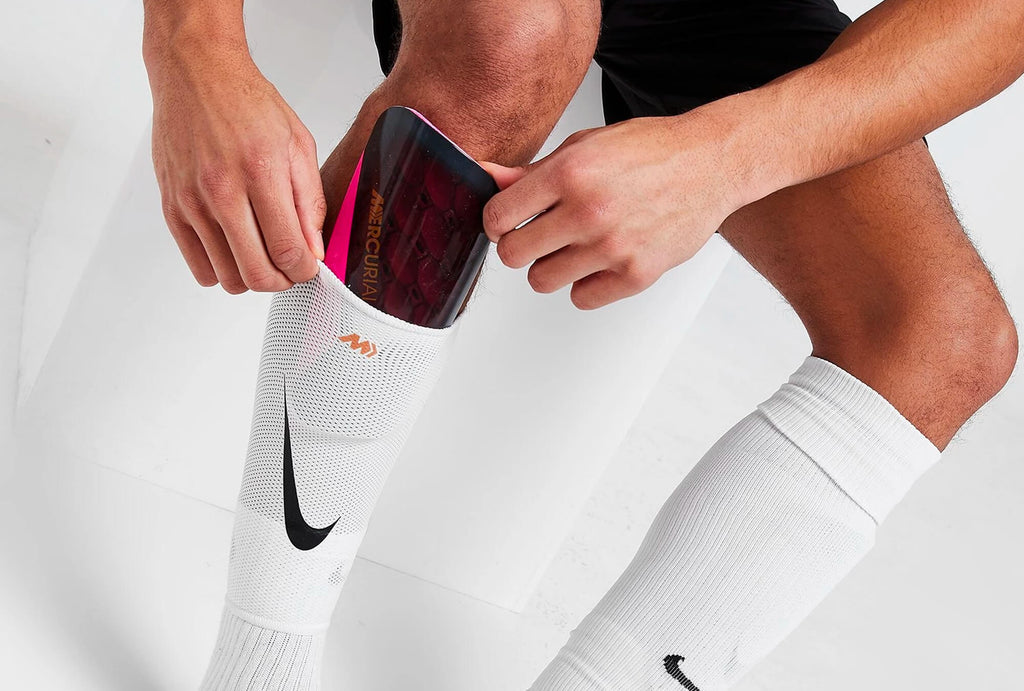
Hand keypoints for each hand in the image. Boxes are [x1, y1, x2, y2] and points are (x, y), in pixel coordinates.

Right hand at [148, 45, 325, 292]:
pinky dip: (221, 270)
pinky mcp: (171, 207)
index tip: (309, 266)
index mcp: (260, 172)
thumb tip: (313, 250)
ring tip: (263, 255)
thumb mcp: (297, 144)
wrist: (195, 74)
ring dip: (252, 277)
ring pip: (227, 277)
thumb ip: (309, 201)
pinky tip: (235, 251)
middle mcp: (221, 191)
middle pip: (256, 273)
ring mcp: (191, 202)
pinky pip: (198, 266)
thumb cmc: (248, 104)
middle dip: (281, 281)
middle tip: (290, 268)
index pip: (287, 249)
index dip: (304, 270)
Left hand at [480, 113, 747, 309]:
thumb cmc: (651, 151)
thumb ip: (533, 171)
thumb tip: (487, 176)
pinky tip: (600, 261)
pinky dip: (586, 284)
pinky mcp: (636, 274)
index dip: (497, 222)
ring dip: (550, 267)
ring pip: (542, 281)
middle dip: (518, 246)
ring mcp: (613, 246)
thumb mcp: (585, 146)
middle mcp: (588, 211)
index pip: (499, 217)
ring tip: (573, 247)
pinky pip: (582, 298)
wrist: (711, 163)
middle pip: (513, 254)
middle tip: (538, 236)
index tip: (507, 222)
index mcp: (570, 172)